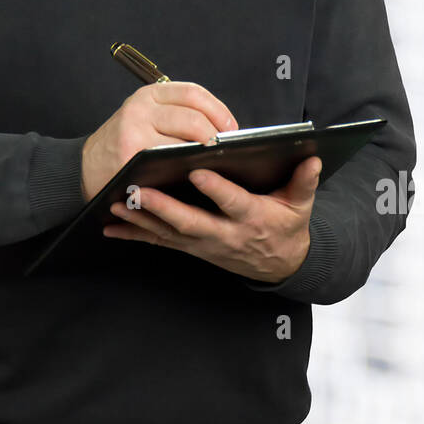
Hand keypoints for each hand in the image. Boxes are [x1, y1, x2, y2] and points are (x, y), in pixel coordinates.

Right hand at [80, 82, 237, 202]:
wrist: (84, 168)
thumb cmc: (124, 145)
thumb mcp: (144, 118)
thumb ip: (176, 115)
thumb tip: (222, 128)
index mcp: (148, 95)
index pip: (193, 93)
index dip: (219, 110)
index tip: (232, 128)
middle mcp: (140, 107)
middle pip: (193, 117)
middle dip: (215, 135)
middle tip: (225, 150)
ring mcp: (134, 131)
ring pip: (184, 140)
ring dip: (203, 153)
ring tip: (213, 162)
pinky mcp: (131, 155)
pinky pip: (168, 160)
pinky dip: (184, 168)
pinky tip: (192, 174)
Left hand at [103, 155, 322, 283]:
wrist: (281, 264)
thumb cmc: (288, 226)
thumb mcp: (300, 205)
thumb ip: (304, 182)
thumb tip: (312, 158)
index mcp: (252, 218)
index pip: (232, 203)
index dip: (216, 190)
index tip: (197, 171)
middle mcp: (224, 235)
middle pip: (191, 222)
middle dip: (163, 207)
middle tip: (139, 190)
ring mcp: (205, 245)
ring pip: (169, 233)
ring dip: (141, 220)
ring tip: (116, 204)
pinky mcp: (192, 248)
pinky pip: (160, 242)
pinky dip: (135, 235)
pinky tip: (111, 227)